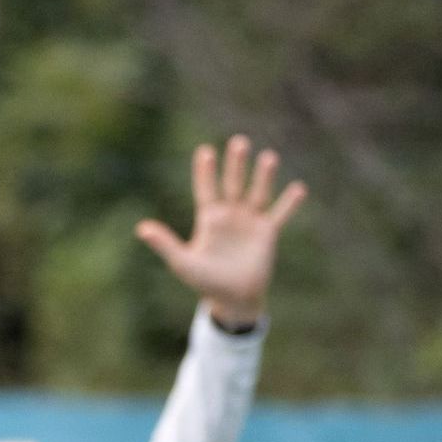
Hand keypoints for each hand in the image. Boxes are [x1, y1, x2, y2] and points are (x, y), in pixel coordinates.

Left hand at [136, 135, 308, 328]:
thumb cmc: (205, 281)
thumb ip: (165, 243)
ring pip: (257, 193)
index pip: (206, 188)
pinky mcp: (267, 233)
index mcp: (209, 217)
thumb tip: (141, 228)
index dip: (205, 172)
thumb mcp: (182, 262)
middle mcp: (230, 214)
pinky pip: (280, 215)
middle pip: (233, 183)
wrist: (233, 299)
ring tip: (269, 157)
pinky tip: (299, 189)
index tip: (205, 151)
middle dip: (236, 164)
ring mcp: (250, 221)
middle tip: (239, 142)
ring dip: (263, 177)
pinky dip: (289, 204)